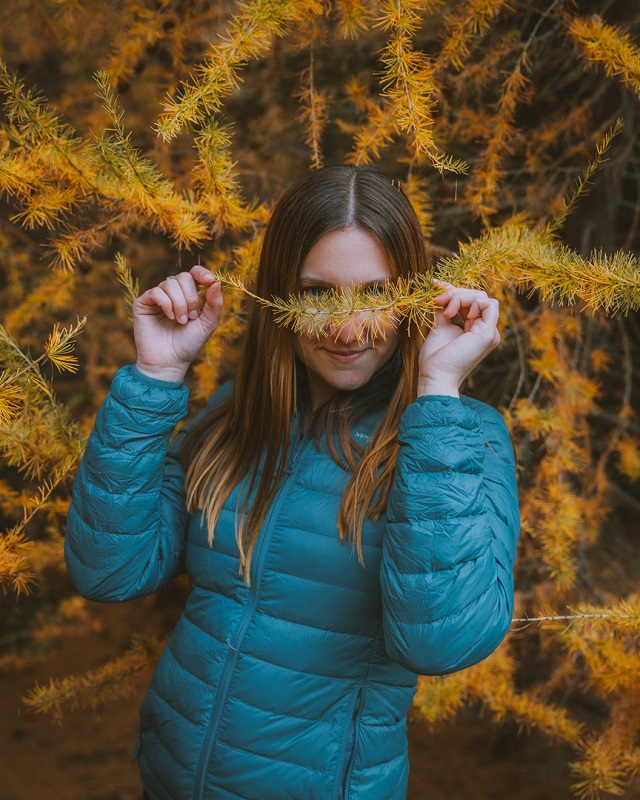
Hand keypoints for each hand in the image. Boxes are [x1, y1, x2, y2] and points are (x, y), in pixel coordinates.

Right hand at [132, 265, 222, 381]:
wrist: (170, 362)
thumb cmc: (189, 344)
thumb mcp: (207, 324)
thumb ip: (214, 304)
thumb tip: (217, 282)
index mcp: (189, 295)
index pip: (194, 273)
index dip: (202, 273)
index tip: (210, 280)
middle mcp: (173, 294)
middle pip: (183, 277)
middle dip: (191, 297)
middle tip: (191, 317)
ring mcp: (157, 298)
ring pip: (170, 283)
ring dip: (179, 303)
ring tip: (180, 321)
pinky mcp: (143, 304)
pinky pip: (156, 292)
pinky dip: (166, 303)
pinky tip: (170, 317)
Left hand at [417, 282, 500, 396]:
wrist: (435, 376)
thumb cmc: (435, 358)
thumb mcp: (440, 326)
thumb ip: (445, 310)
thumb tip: (442, 292)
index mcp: (476, 329)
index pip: (471, 301)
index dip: (454, 290)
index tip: (435, 284)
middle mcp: (486, 330)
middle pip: (477, 296)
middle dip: (456, 293)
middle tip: (437, 301)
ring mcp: (490, 332)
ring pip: (482, 297)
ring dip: (460, 297)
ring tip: (445, 311)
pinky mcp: (488, 333)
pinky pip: (490, 304)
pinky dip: (471, 302)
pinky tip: (455, 313)